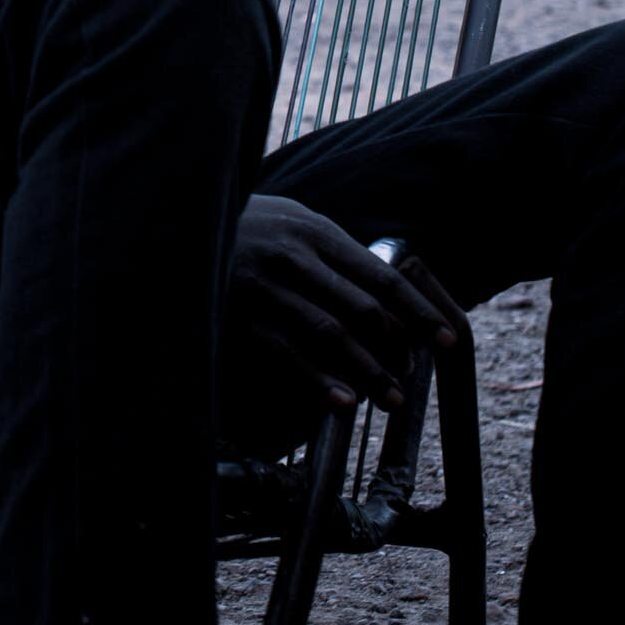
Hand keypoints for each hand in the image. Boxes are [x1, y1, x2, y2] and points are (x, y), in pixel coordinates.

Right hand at [227, 194, 467, 413]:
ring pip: (331, 334)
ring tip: (391, 399)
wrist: (177, 224)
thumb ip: (331, 252)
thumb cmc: (247, 228)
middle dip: (397, 348)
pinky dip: (318, 380)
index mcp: (316, 232)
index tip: (447, 340)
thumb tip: (386, 286)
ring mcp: (267, 286)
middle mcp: (295, 256)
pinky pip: (288, 352)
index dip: (419, 311)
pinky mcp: (240, 316)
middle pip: (363, 308)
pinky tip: (341, 402)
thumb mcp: (291, 223)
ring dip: (367, 371)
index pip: (382, 275)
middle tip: (413, 378)